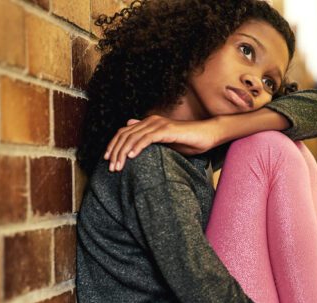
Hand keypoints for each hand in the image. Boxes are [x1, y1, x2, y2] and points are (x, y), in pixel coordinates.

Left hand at [104, 115, 225, 171]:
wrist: (208, 135)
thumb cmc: (190, 141)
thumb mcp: (167, 143)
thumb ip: (151, 142)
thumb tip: (134, 141)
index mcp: (149, 123)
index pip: (124, 132)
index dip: (113, 145)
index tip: (107, 160)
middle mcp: (151, 121)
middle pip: (125, 135)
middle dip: (115, 152)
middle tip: (111, 168)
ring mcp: (158, 124)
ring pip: (133, 137)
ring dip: (123, 153)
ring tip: (119, 166)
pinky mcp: (166, 130)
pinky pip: (147, 138)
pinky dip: (137, 147)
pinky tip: (132, 157)